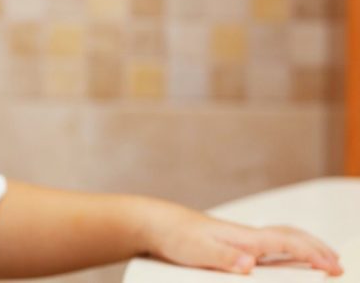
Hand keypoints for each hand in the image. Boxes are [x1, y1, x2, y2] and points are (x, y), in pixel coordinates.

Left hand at [145, 202, 342, 275]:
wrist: (153, 223)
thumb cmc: (174, 235)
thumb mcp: (197, 251)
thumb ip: (224, 258)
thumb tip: (250, 264)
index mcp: (243, 237)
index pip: (286, 243)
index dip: (312, 255)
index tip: (334, 267)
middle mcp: (245, 236)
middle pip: (289, 237)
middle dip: (316, 249)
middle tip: (338, 264)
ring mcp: (238, 239)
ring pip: (280, 239)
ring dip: (303, 247)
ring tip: (320, 259)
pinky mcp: (229, 244)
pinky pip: (266, 245)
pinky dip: (285, 250)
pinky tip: (284, 259)